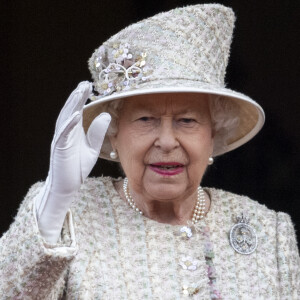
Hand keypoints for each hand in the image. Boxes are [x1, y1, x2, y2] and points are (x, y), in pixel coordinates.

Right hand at [35, 81, 110, 242]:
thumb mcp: (93, 148)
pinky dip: (69, 124)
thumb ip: (98, 132)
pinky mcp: (59, 149)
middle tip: (85, 83)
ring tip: (79, 92)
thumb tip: (106, 115)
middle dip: (77, 96)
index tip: (89, 86)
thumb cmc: (78, 167)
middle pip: (71, 110)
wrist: (68, 186)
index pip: (77, 111)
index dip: (82, 98)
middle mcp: (66, 132)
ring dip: (72, 105)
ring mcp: (61, 140)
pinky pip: (63, 135)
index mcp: (73, 131)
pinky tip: (75, 115)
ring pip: (65, 118)